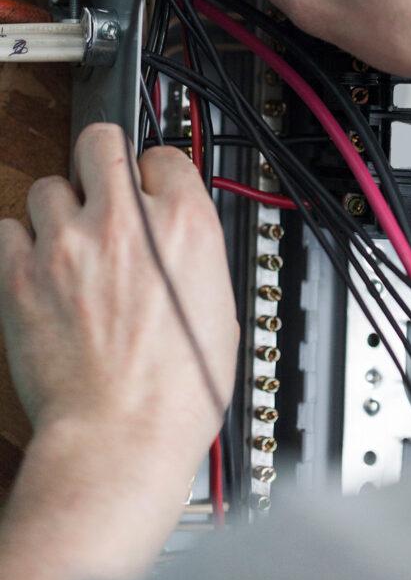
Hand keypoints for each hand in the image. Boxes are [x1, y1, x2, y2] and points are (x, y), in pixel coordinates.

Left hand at [0, 124, 237, 579]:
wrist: (120, 438)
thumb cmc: (177, 392)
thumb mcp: (220, 308)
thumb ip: (192, 255)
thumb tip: (176, 240)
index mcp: (184, 226)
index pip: (165, 156)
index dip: (156, 172)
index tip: (150, 185)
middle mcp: (125, 222)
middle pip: (100, 141)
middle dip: (101, 157)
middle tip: (101, 182)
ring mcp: (68, 244)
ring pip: (48, 185)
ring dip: (59, 207)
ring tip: (68, 239)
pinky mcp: (21, 274)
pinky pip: (7, 229)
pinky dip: (20, 243)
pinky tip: (38, 265)